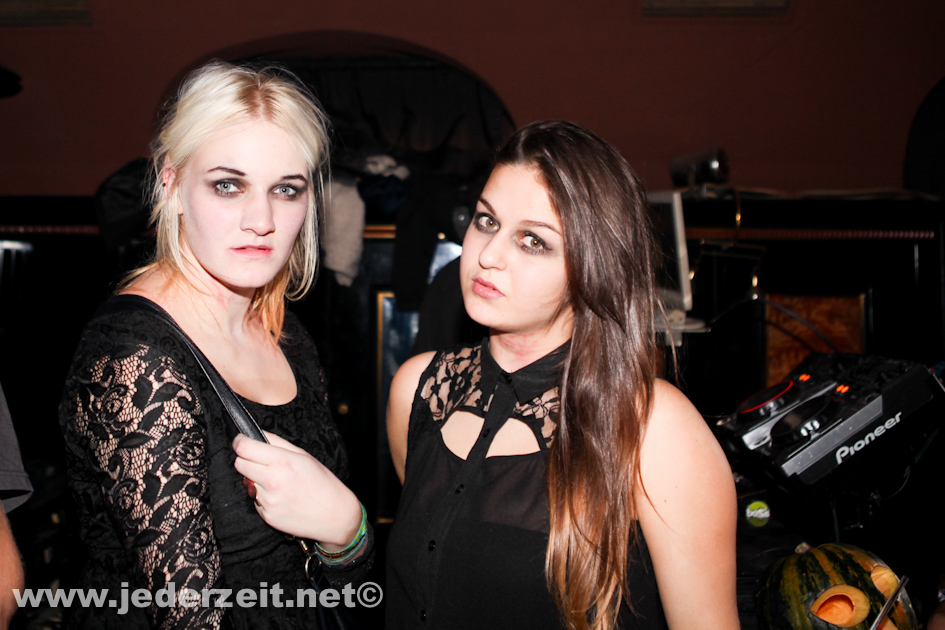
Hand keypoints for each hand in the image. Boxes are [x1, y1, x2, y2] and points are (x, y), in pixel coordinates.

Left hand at [232, 431, 361, 546]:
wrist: (335, 516)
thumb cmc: (322, 483)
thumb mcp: (304, 456)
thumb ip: (277, 442)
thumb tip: (256, 434)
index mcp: (282, 461)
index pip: (244, 447)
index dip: (240, 442)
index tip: (241, 441)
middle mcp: (272, 481)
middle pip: (239, 464)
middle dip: (247, 460)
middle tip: (262, 462)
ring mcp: (268, 500)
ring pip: (247, 483)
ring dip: (256, 480)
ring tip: (278, 483)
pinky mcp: (267, 516)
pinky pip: (255, 500)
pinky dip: (264, 497)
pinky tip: (282, 498)